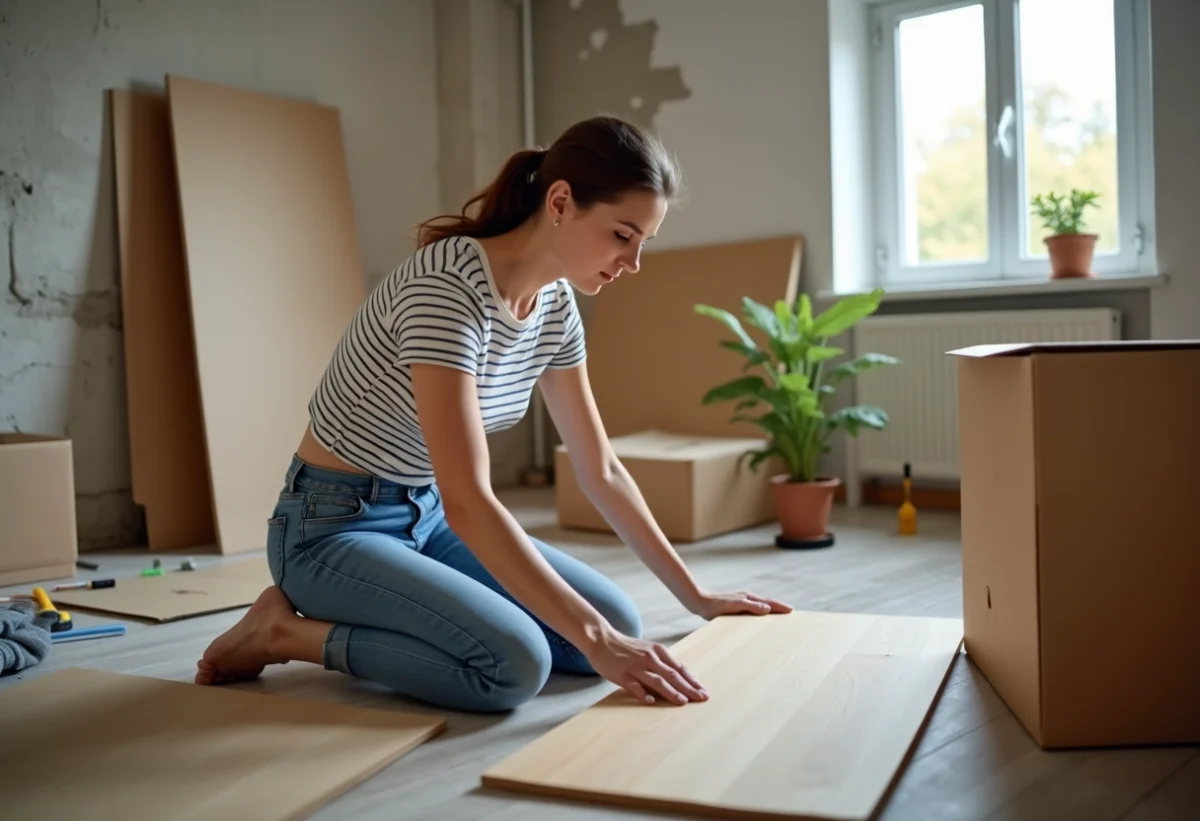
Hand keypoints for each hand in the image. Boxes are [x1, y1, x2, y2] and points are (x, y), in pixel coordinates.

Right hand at [584, 626, 708, 705]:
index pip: (679, 668)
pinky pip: (635, 686)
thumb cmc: (626, 647)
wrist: (601, 639)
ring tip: (682, 702)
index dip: (692, 681)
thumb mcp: (648, 650)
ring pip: (657, 681)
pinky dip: (643, 693)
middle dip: (688, 688)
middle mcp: (649, 658)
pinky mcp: (622, 674)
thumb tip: (679, 678)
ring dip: (671, 692)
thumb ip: (662, 662)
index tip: (703, 691)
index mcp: (658, 651)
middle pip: (672, 675)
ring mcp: (636, 666)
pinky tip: (651, 701)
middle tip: (701, 698)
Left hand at [687, 590, 793, 620]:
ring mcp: (742, 604)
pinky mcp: (737, 610)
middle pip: (767, 604)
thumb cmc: (714, 606)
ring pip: (761, 608)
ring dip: (771, 612)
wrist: (699, 603)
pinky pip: (754, 613)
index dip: (781, 607)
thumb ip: (750, 606)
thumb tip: (768, 608)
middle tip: (791, 615)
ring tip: (780, 620)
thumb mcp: (733, 606)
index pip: (769, 602)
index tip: (792, 611)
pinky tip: (760, 623)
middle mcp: (747, 599)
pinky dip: (761, 616)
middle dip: (779, 608)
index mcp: (749, 598)